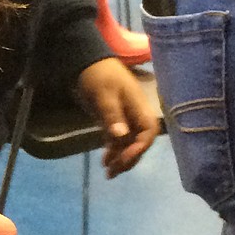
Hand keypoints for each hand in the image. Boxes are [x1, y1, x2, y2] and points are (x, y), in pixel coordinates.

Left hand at [75, 57, 160, 176]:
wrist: (86, 62)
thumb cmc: (98, 75)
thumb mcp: (103, 94)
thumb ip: (112, 115)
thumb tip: (121, 136)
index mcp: (139, 107)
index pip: (148, 132)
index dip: (139, 148)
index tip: (123, 159)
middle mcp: (136, 114)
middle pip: (140, 142)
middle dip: (129, 158)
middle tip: (113, 172)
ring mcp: (126, 117)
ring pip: (128, 143)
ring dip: (120, 158)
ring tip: (108, 173)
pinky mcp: (115, 120)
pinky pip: (118, 139)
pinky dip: (113, 151)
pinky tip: (104, 162)